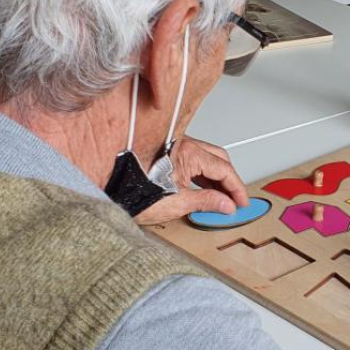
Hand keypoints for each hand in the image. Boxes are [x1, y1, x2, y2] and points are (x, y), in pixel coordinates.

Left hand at [133, 137, 249, 224]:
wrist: (108, 185)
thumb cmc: (133, 191)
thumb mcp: (176, 203)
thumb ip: (206, 202)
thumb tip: (226, 204)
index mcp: (189, 153)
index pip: (224, 169)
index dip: (236, 187)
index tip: (241, 201)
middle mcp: (183, 145)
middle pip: (219, 159)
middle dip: (229, 179)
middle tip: (234, 198)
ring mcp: (174, 147)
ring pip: (206, 157)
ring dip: (216, 176)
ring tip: (220, 197)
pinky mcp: (165, 152)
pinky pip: (193, 159)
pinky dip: (202, 174)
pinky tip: (203, 188)